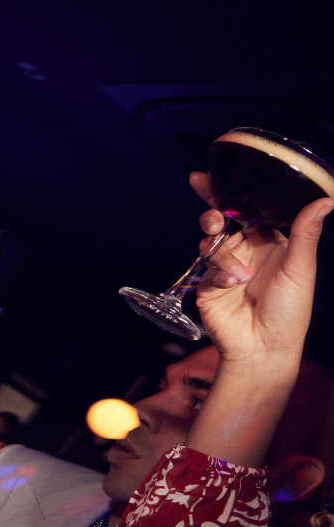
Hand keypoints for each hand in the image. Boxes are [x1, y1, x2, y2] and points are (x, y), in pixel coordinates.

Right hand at [189, 172, 333, 361]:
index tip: (208, 178)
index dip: (230, 194)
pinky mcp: (207, 285)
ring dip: (219, 247)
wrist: (262, 348)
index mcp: (270, 242)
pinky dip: (217, 273)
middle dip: (214, 214)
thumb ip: (304, 233)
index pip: (249, 210)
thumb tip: (325, 199)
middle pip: (223, 220)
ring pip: (212, 242)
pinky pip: (206, 268)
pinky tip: (231, 285)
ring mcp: (224, 268)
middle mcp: (245, 251)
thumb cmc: (290, 312)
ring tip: (233, 265)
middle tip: (215, 219)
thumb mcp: (300, 269)